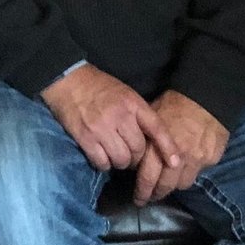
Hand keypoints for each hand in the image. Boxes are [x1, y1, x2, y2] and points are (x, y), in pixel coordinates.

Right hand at [42, 64, 180, 173]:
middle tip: (129, 153)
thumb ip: (138, 114)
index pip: (156, 128)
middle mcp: (120, 116)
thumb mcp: (125, 94)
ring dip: (120, 162)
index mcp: (132, 103)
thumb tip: (151, 141)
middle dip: (136, 157)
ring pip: (121, 160)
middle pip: (138, 150)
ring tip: (114, 154)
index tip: (175, 162)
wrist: (68, 81)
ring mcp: (102, 128)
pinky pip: (102, 162)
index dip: (168, 147)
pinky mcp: (85, 138)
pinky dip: (103, 164)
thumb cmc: (99, 87)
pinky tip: (101, 155)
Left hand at [133, 91, 229, 205]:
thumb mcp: (151, 117)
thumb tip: (134, 156)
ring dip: (173, 187)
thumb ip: (144, 138)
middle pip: (164, 186)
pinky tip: (183, 170)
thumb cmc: (174, 104)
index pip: (147, 177)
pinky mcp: (210, 160)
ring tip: (166, 186)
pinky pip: (197, 174)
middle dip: (155, 195)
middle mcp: (177, 157)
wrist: (206, 96)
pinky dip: (188, 174)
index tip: (138, 198)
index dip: (142, 191)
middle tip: (149, 198)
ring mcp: (196, 160)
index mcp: (158, 146)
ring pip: (182, 185)